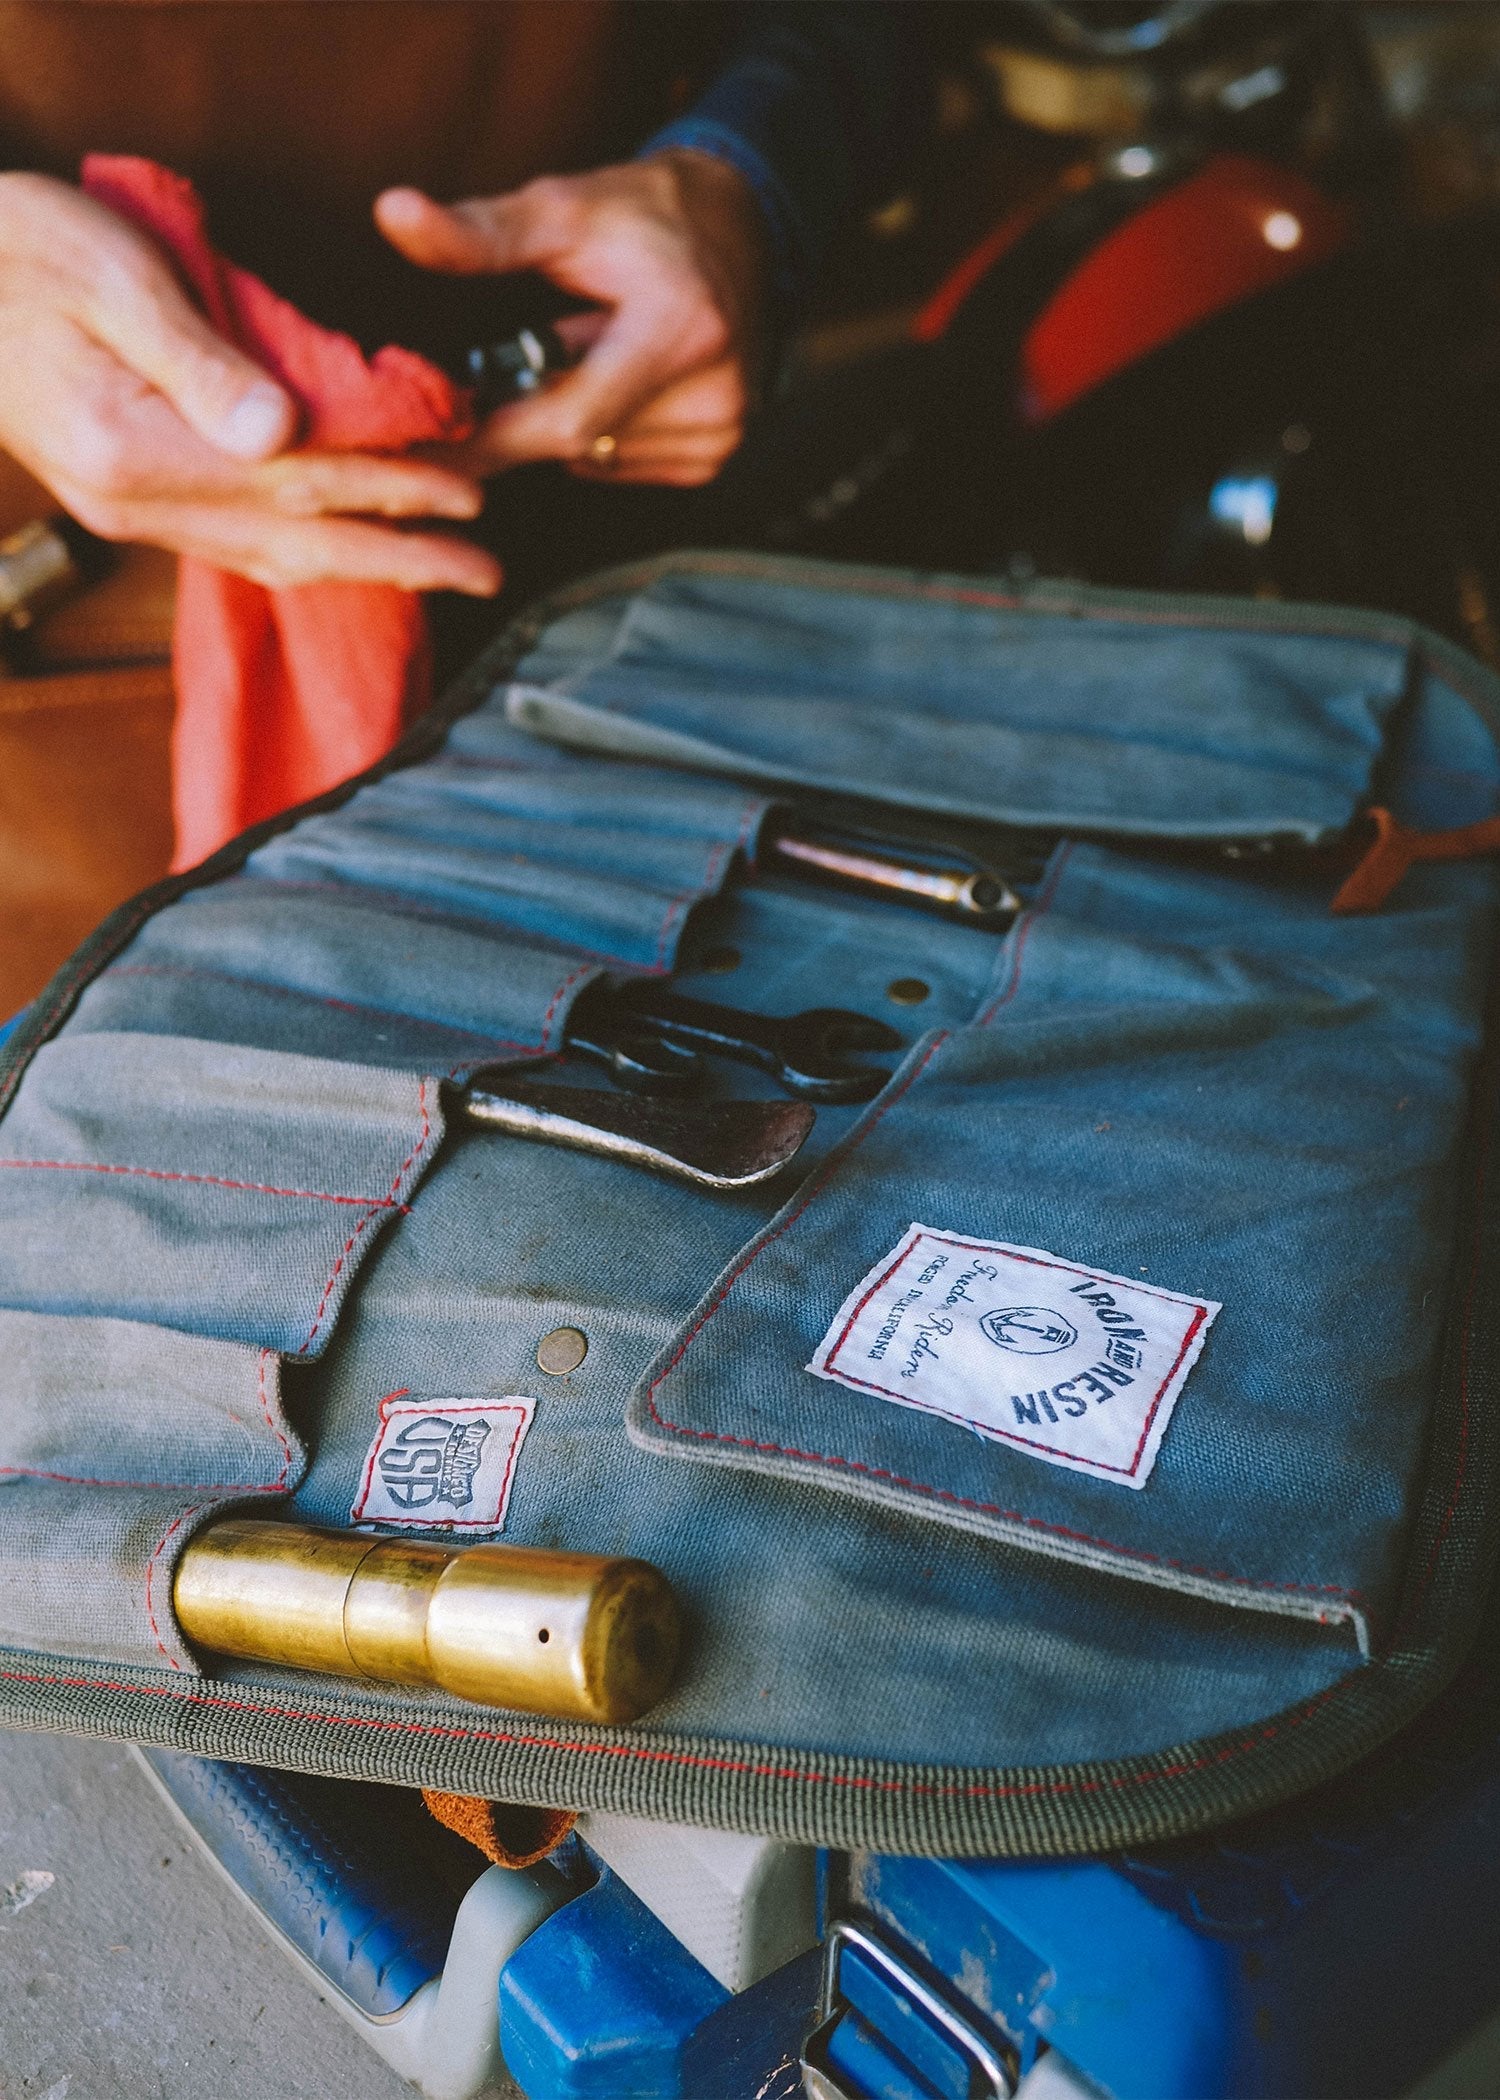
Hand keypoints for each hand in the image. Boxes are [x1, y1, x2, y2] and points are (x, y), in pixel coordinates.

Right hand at [0, 173, 499, 592]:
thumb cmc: (20, 251)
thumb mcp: (113, 278)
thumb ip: (202, 361)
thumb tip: (283, 432)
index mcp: (138, 448)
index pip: (299, 480)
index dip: (393, 490)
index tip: (470, 493)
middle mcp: (137, 502)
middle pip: (296, 542)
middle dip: (401, 558)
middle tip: (487, 568)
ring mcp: (129, 511)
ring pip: (269, 556)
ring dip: (363, 565)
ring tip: (440, 568)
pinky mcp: (128, 500)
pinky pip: (235, 544)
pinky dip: (302, 552)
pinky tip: (342, 553)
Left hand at [375, 149, 765, 486]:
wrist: (740, 231)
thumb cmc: (642, 215)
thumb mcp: (562, 210)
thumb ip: (479, 231)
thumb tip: (391, 213)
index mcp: (681, 331)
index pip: (570, 418)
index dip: (493, 443)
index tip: (424, 453)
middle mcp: (714, 394)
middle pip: (578, 442)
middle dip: (526, 411)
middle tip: (503, 366)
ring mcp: (721, 432)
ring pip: (595, 459)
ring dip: (567, 417)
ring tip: (590, 350)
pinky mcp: (716, 456)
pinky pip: (622, 466)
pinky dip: (600, 432)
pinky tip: (617, 380)